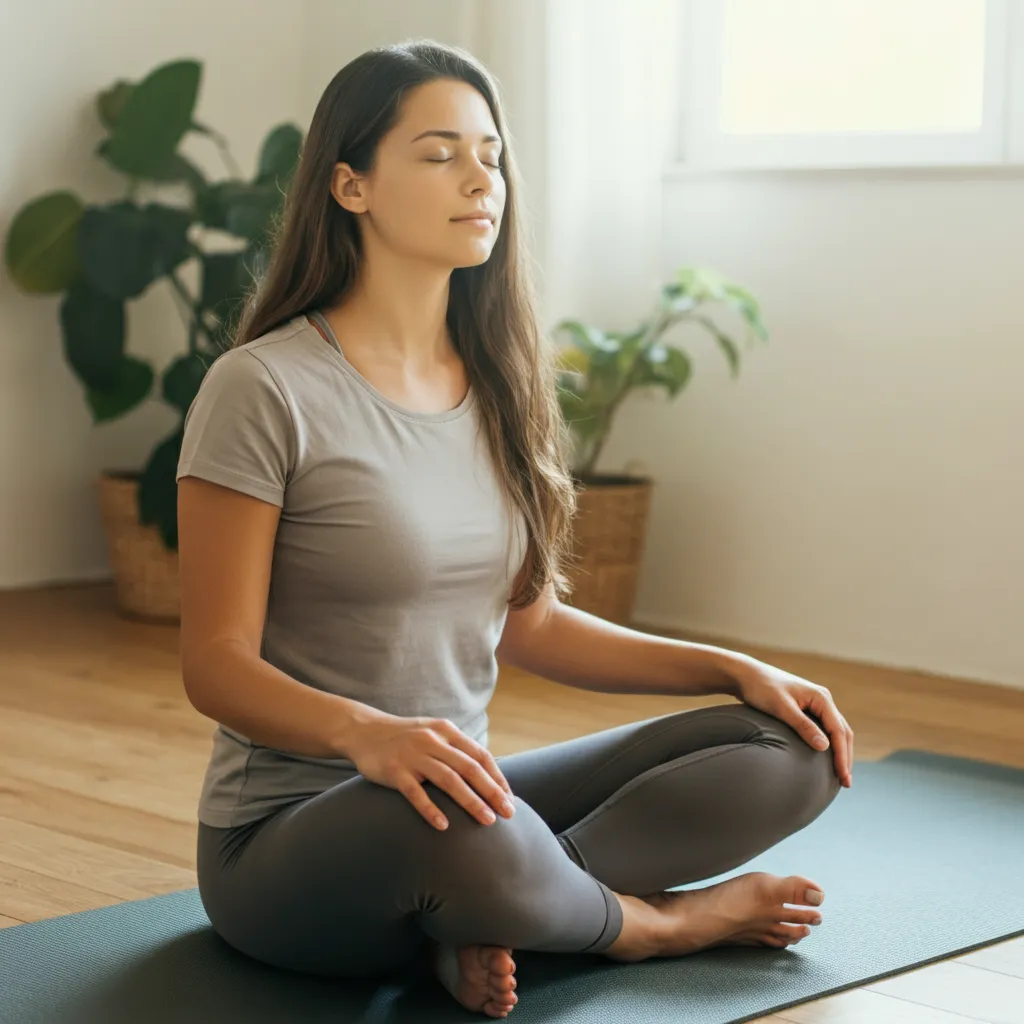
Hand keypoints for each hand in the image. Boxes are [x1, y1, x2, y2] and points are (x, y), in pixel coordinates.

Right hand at [345, 711, 516, 829]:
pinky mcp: (395, 771)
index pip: (480, 755)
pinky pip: (416, 793)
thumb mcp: (433, 733)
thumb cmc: (405, 737)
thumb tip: (486, 774)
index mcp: (446, 731)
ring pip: (449, 780)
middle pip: (470, 768)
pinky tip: (444, 825)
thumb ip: (456, 749)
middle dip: (492, 792)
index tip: (509, 798)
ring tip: (487, 821)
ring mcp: (413, 756)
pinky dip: (431, 809)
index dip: (497, 777)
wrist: (364, 731)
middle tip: (508, 813)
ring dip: (471, 801)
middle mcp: (432, 741)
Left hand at [730, 658, 854, 786]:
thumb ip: (802, 726)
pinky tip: (826, 758)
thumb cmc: (761, 689)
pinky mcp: (806, 709)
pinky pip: (825, 729)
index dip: (842, 756)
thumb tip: (825, 747)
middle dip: (845, 757)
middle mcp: (822, 700)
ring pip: (835, 731)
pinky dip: (829, 744)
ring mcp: (815, 704)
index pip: (839, 731)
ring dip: (840, 752)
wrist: (745, 675)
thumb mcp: (781, 708)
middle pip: (842, 732)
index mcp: (821, 698)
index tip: (843, 777)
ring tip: (840, 774)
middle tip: (846, 783)